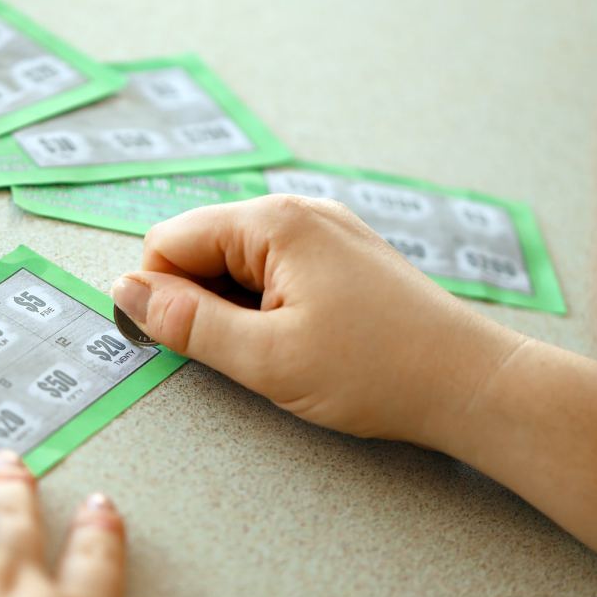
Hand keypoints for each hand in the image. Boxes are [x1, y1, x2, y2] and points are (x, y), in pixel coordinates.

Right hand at [112, 194, 524, 445]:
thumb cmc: (378, 372)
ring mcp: (326, 230)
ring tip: (283, 352)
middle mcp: (299, 211)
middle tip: (245, 355)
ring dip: (237, 308)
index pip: (169, 240)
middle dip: (201, 302)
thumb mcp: (266, 358)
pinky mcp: (343, 256)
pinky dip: (270, 306)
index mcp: (275, 222)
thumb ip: (186, 323)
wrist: (471, 385)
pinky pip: (276, 271)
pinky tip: (304, 341)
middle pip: (203, 246)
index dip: (160, 296)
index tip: (184, 344)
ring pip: (238, 262)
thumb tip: (125, 293)